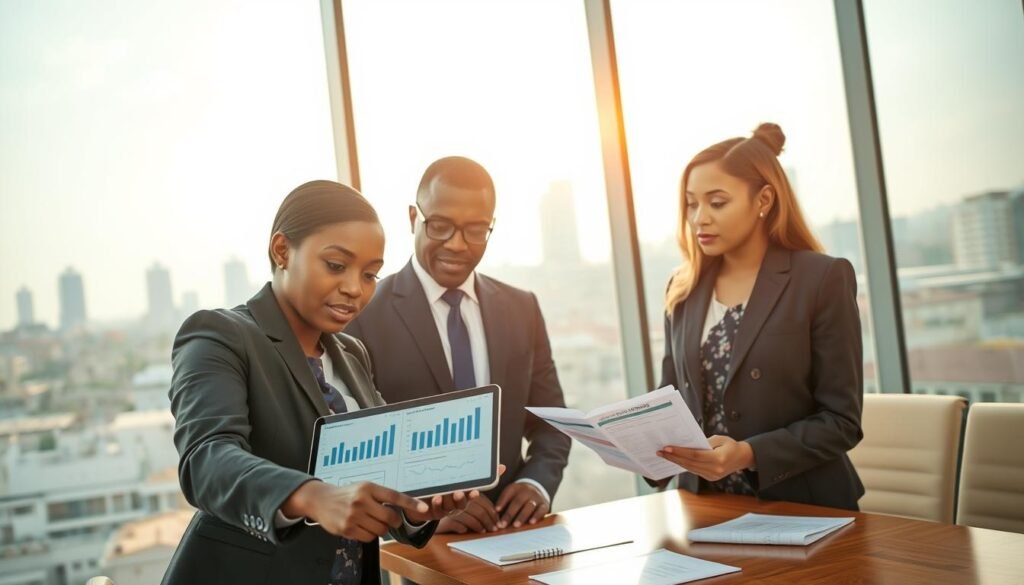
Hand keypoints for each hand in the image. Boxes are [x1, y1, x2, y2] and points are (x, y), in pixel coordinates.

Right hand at [282, 480, 426, 541]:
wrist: (321, 500)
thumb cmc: (347, 494)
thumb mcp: (364, 488)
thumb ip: (381, 496)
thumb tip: (401, 509)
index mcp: (369, 487)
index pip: (395, 496)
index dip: (411, 503)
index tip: (424, 509)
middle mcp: (362, 500)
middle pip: (390, 518)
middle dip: (392, 521)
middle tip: (386, 518)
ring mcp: (354, 515)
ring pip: (381, 530)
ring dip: (379, 528)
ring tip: (368, 520)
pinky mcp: (347, 528)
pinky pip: (369, 537)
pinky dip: (369, 535)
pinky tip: (360, 527)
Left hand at [405, 463, 506, 526]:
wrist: (427, 498)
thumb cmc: (448, 485)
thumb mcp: (462, 478)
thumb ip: (481, 474)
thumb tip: (503, 467)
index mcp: (464, 497)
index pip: (471, 496)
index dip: (472, 495)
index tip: (474, 491)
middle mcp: (455, 505)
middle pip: (459, 504)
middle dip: (459, 499)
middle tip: (458, 492)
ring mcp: (444, 509)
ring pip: (446, 508)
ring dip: (444, 503)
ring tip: (440, 495)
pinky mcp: (432, 512)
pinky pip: (433, 510)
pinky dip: (433, 506)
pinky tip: (432, 500)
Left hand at [496, 482, 548, 528]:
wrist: (536, 491)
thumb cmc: (518, 498)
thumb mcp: (510, 496)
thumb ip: (502, 506)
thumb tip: (493, 520)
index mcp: (515, 488)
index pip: (507, 493)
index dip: (502, 501)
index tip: (496, 510)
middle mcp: (526, 491)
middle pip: (517, 502)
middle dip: (509, 514)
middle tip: (502, 524)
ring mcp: (536, 498)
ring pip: (529, 506)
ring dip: (521, 516)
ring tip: (515, 525)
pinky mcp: (544, 505)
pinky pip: (541, 510)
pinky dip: (536, 516)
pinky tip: (531, 522)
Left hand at [657, 435, 754, 481]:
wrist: (742, 458)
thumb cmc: (731, 445)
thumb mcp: (719, 439)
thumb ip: (703, 442)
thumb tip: (685, 443)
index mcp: (719, 459)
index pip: (695, 455)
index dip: (680, 452)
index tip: (667, 448)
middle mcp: (715, 470)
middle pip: (689, 463)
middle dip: (673, 457)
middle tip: (660, 451)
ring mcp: (712, 476)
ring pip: (690, 468)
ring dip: (676, 461)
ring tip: (664, 455)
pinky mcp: (710, 478)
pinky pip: (693, 470)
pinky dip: (683, 464)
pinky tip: (675, 459)